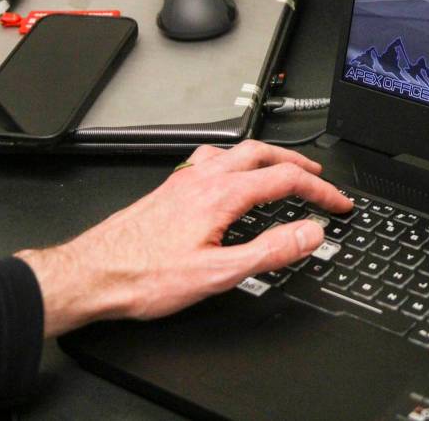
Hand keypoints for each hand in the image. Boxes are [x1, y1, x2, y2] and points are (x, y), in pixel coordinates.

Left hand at [15, 140, 351, 337]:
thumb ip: (269, 251)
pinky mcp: (170, 189)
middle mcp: (202, 179)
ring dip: (267, 156)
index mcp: (221, 195)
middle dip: (298, 163)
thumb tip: (310, 233)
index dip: (320, 191)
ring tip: (283, 168)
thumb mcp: (218, 274)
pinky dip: (234, 160)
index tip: (337, 203)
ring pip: (236, 151)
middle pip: (263, 154)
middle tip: (319, 178)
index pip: (285, 179)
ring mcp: (184, 181)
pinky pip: (210, 159)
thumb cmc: (143, 277)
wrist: (91, 275)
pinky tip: (229, 174)